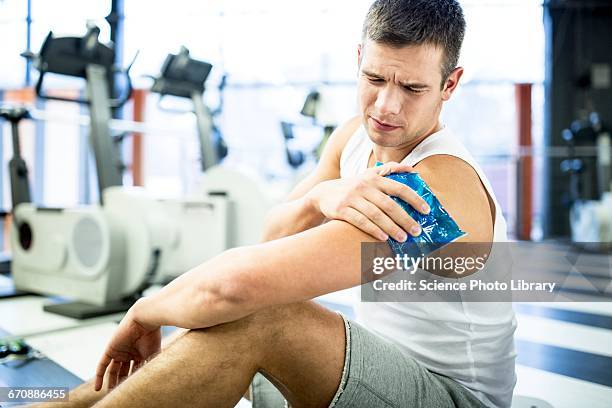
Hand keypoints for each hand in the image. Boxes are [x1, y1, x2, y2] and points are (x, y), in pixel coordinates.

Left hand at [94, 301, 160, 390]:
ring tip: (111, 394)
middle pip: (123, 372)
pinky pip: (102, 365)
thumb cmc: (152, 336)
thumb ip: (149, 368)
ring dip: (112, 382)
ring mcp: (119, 351)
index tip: (132, 393)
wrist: (145, 319)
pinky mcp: (110, 349)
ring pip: (113, 370)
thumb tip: (149, 384)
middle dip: (121, 383)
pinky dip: (99, 376)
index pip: (134, 370)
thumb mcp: (152, 356)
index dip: (133, 381)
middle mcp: (128, 352)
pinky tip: (98, 388)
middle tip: (120, 395)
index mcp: (139, 353)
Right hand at [306, 161, 428, 241]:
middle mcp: (364, 186)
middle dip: (405, 219)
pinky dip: (373, 230)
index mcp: (374, 178)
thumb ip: (390, 170)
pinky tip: (384, 238)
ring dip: (392, 228)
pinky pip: (361, 221)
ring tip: (403, 238)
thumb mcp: (368, 174)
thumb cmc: (353, 186)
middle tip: (417, 231)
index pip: (399, 188)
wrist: (323, 194)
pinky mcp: (342, 209)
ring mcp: (352, 198)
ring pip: (376, 215)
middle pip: (390, 205)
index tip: (426, 211)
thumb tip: (413, 169)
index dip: (414, 199)